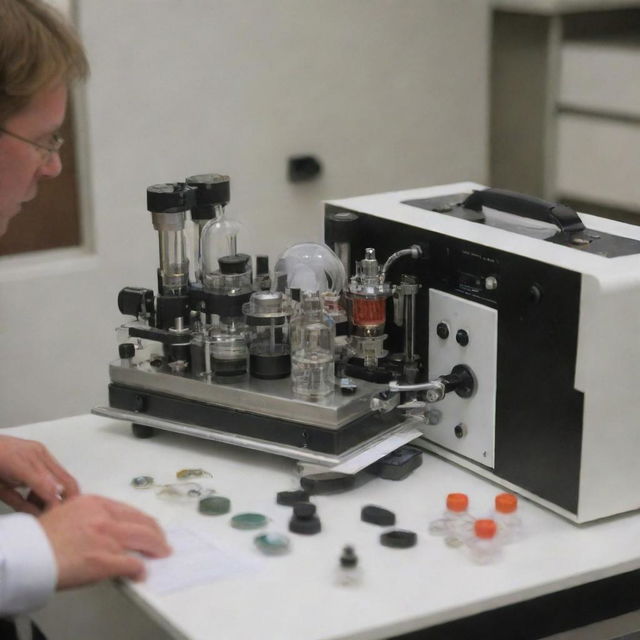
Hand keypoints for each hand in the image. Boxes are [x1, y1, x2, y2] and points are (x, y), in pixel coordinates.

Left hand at [0, 435, 79, 513]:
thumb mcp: (0, 490)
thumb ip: (20, 503)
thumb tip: (40, 515)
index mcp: (18, 465)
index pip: (47, 489)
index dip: (55, 505)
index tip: (57, 517)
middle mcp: (35, 454)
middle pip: (65, 480)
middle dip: (69, 498)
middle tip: (64, 512)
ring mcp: (40, 450)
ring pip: (63, 474)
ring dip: (60, 491)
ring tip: (39, 501)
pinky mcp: (42, 449)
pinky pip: (56, 468)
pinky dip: (53, 482)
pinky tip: (37, 490)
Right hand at [39, 494, 170, 588]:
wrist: (29, 555)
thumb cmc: (42, 538)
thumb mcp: (68, 513)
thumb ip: (91, 516)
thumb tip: (106, 529)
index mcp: (96, 503)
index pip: (130, 511)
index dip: (144, 521)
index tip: (150, 527)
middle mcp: (105, 517)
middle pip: (142, 523)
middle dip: (156, 534)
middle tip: (162, 543)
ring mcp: (107, 538)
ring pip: (144, 539)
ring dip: (156, 547)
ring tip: (161, 553)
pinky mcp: (105, 560)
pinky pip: (132, 563)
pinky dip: (140, 569)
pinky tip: (141, 573)